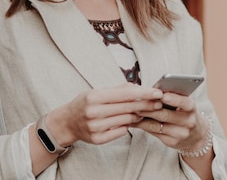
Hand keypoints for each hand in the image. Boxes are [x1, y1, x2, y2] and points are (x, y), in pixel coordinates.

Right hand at [47, 83, 163, 146]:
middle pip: (128, 107)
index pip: (125, 94)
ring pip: (126, 120)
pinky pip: (121, 131)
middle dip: (146, 104)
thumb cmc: (85, 103)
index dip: (143, 93)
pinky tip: (131, 120)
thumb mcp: (97, 91)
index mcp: (94, 97)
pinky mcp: (98, 139)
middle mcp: (94, 112)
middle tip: (159, 101)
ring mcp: (95, 127)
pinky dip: (128, 124)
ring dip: (139, 114)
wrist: (67, 122)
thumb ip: (118, 89)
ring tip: (145, 110)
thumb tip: (140, 87)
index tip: (157, 92)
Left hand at [130, 92, 208, 151]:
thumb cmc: (186, 114)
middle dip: (149, 107)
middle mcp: (188, 122)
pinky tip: (134, 121)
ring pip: (156, 125)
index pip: (185, 103)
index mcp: (191, 109)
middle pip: (165, 115)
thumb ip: (173, 97)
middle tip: (137, 101)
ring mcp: (179, 134)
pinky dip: (143, 126)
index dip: (174, 99)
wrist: (197, 136)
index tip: (163, 95)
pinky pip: (154, 133)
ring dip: (142, 117)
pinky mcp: (171, 142)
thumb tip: (154, 89)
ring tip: (132, 110)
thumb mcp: (185, 104)